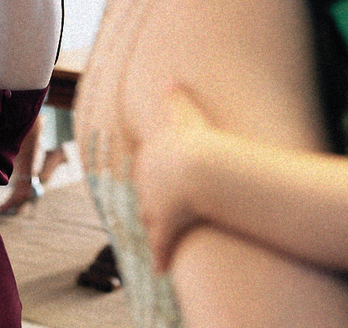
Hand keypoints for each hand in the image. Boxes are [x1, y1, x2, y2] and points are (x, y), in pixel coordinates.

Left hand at [133, 87, 216, 272]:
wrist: (203, 168)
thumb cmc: (200, 140)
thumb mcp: (187, 114)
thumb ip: (177, 97)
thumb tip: (170, 79)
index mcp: (149, 158)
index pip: (146, 170)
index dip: (153, 178)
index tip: (159, 184)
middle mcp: (146, 183)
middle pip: (145, 196)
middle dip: (150, 204)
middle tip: (155, 212)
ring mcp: (154, 206)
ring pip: (149, 220)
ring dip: (153, 229)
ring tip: (158, 238)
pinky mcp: (165, 226)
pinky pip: (160, 246)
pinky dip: (161, 258)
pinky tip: (160, 269)